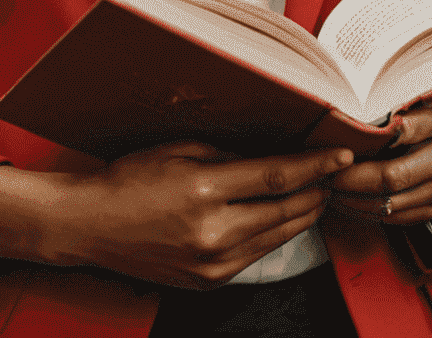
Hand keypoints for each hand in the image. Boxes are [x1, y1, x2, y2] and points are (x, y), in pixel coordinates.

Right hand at [0, 141, 352, 289]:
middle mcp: (212, 233)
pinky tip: (285, 219)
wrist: (92, 226)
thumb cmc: (129, 179)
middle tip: (337, 174)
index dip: (314, 166)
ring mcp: (211, 264)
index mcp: (203, 192)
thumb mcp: (178, 149)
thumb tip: (270, 155)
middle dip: (317, 191)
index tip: (340, 156)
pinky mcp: (209, 281)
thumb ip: (227, 154)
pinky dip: (276, 236)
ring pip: (276, 238)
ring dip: (304, 216)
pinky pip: (255, 256)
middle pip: (284, 212)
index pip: (276, 178)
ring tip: (319, 194)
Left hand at [326, 91, 431, 225]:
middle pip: (394, 178)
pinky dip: (369, 213)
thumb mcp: (426, 89)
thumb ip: (402, 99)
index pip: (405, 136)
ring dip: (356, 201)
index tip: (340, 145)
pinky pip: (399, 219)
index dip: (368, 143)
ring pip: (392, 205)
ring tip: (329, 189)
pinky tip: (348, 202)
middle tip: (325, 172)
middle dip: (353, 179)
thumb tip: (366, 111)